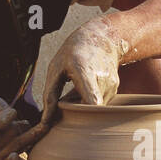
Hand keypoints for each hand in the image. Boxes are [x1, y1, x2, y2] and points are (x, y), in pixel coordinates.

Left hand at [17, 16, 128, 149]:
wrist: (101, 38)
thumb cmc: (73, 53)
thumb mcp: (55, 68)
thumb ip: (50, 95)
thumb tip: (45, 121)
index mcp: (86, 71)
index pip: (92, 100)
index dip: (86, 115)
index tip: (76, 121)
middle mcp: (102, 79)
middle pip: (92, 110)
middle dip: (79, 114)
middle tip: (66, 105)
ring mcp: (112, 85)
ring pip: (96, 109)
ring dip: (84, 107)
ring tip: (75, 90)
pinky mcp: (115, 89)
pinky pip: (100, 104)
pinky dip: (90, 102)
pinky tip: (85, 88)